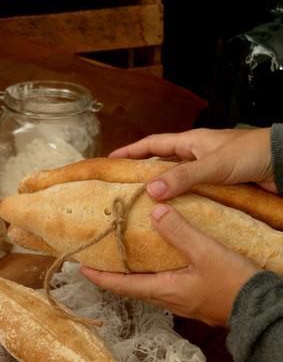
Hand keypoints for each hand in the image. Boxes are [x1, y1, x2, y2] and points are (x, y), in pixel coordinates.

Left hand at [80, 204, 258, 327]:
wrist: (260, 309)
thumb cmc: (232, 283)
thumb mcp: (205, 252)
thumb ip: (179, 232)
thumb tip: (155, 211)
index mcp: (164, 290)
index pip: (122, 286)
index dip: (101, 277)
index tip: (82, 268)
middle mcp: (169, 300)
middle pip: (132, 288)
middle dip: (113, 276)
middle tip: (99, 261)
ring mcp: (182, 302)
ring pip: (149, 288)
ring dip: (133, 276)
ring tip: (125, 259)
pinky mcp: (195, 299)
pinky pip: (165, 287)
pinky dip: (153, 274)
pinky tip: (161, 262)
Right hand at [110, 127, 276, 199]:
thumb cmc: (250, 154)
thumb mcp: (213, 165)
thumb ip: (183, 177)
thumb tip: (150, 191)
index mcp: (191, 143)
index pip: (153, 144)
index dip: (131, 152)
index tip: (111, 161)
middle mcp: (196, 156)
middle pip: (162, 165)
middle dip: (143, 175)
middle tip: (123, 192)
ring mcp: (208, 173)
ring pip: (178, 183)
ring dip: (164, 194)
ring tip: (144, 210)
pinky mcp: (220, 188)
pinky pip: (195, 196)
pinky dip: (183, 205)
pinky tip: (174, 218)